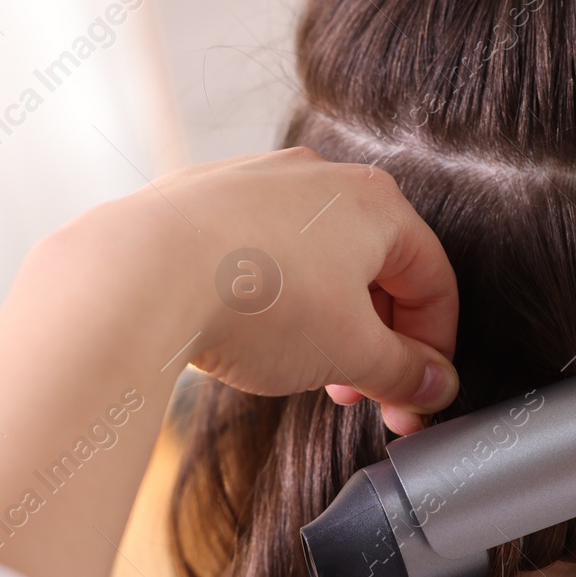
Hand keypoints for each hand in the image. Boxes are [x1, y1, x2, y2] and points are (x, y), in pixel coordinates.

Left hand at [0, 148, 459, 576]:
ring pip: (319, 261)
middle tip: (364, 397)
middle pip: (377, 270)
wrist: (140, 273)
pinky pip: (264, 253)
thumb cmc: (258, 302)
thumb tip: (435, 385)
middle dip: (378, 342)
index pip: (434, 283)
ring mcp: (260, 180)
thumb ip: (405, 373)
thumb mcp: (351, 354)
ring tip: (308, 373)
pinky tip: (255, 339)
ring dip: (328, 324)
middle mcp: (323, 178)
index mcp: (378, 204)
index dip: (434, 352)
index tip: (417, 399)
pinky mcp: (206, 199)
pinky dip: (277, 299)